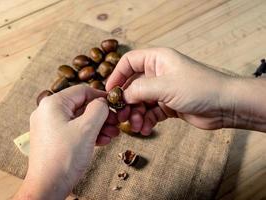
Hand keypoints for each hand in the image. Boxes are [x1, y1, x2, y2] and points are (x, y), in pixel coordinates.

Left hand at [15, 85, 118, 199]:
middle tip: (116, 123)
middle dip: (102, 115)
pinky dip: (88, 134)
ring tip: (112, 134)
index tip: (115, 104)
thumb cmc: (64, 157)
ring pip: (79, 119)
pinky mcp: (53, 139)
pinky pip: (74, 130)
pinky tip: (102, 140)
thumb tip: (103, 102)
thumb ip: (98, 109)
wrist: (47, 187)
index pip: (82, 91)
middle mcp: (48, 112)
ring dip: (98, 125)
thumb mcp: (87, 129)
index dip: (101, 96)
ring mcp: (49, 126)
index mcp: (53, 104)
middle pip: (81, 106)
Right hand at [106, 48, 231, 134]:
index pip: (129, 62)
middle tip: (122, 116)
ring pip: (140, 102)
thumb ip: (139, 90)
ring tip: (137, 126)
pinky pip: (150, 113)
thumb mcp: (165, 86)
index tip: (109, 92)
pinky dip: (146, 121)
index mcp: (157, 60)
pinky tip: (146, 129)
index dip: (117, 76)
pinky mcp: (168, 105)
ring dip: (136, 115)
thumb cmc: (199, 88)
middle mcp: (158, 73)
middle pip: (132, 86)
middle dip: (126, 102)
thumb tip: (122, 96)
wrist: (225, 106)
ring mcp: (163, 90)